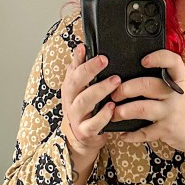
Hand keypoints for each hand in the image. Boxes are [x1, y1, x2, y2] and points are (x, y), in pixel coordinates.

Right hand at [60, 44, 121, 163]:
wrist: (82, 137)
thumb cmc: (83, 109)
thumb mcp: (78, 88)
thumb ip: (79, 68)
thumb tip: (81, 47)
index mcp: (69, 88)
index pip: (73, 71)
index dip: (82, 60)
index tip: (91, 50)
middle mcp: (71, 101)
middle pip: (76, 84)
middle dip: (90, 70)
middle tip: (105, 60)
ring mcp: (77, 117)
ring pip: (85, 102)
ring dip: (100, 90)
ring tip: (115, 81)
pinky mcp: (86, 132)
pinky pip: (94, 123)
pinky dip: (103, 115)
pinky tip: (112, 106)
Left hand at [110, 50, 184, 163]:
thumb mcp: (181, 92)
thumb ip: (164, 84)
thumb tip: (133, 79)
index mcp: (179, 82)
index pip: (173, 62)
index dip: (158, 58)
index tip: (143, 61)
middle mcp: (175, 95)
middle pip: (146, 85)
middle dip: (125, 89)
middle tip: (114, 94)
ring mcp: (170, 113)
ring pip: (141, 108)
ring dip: (123, 111)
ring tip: (114, 113)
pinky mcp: (166, 130)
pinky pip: (144, 132)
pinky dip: (131, 135)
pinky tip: (124, 134)